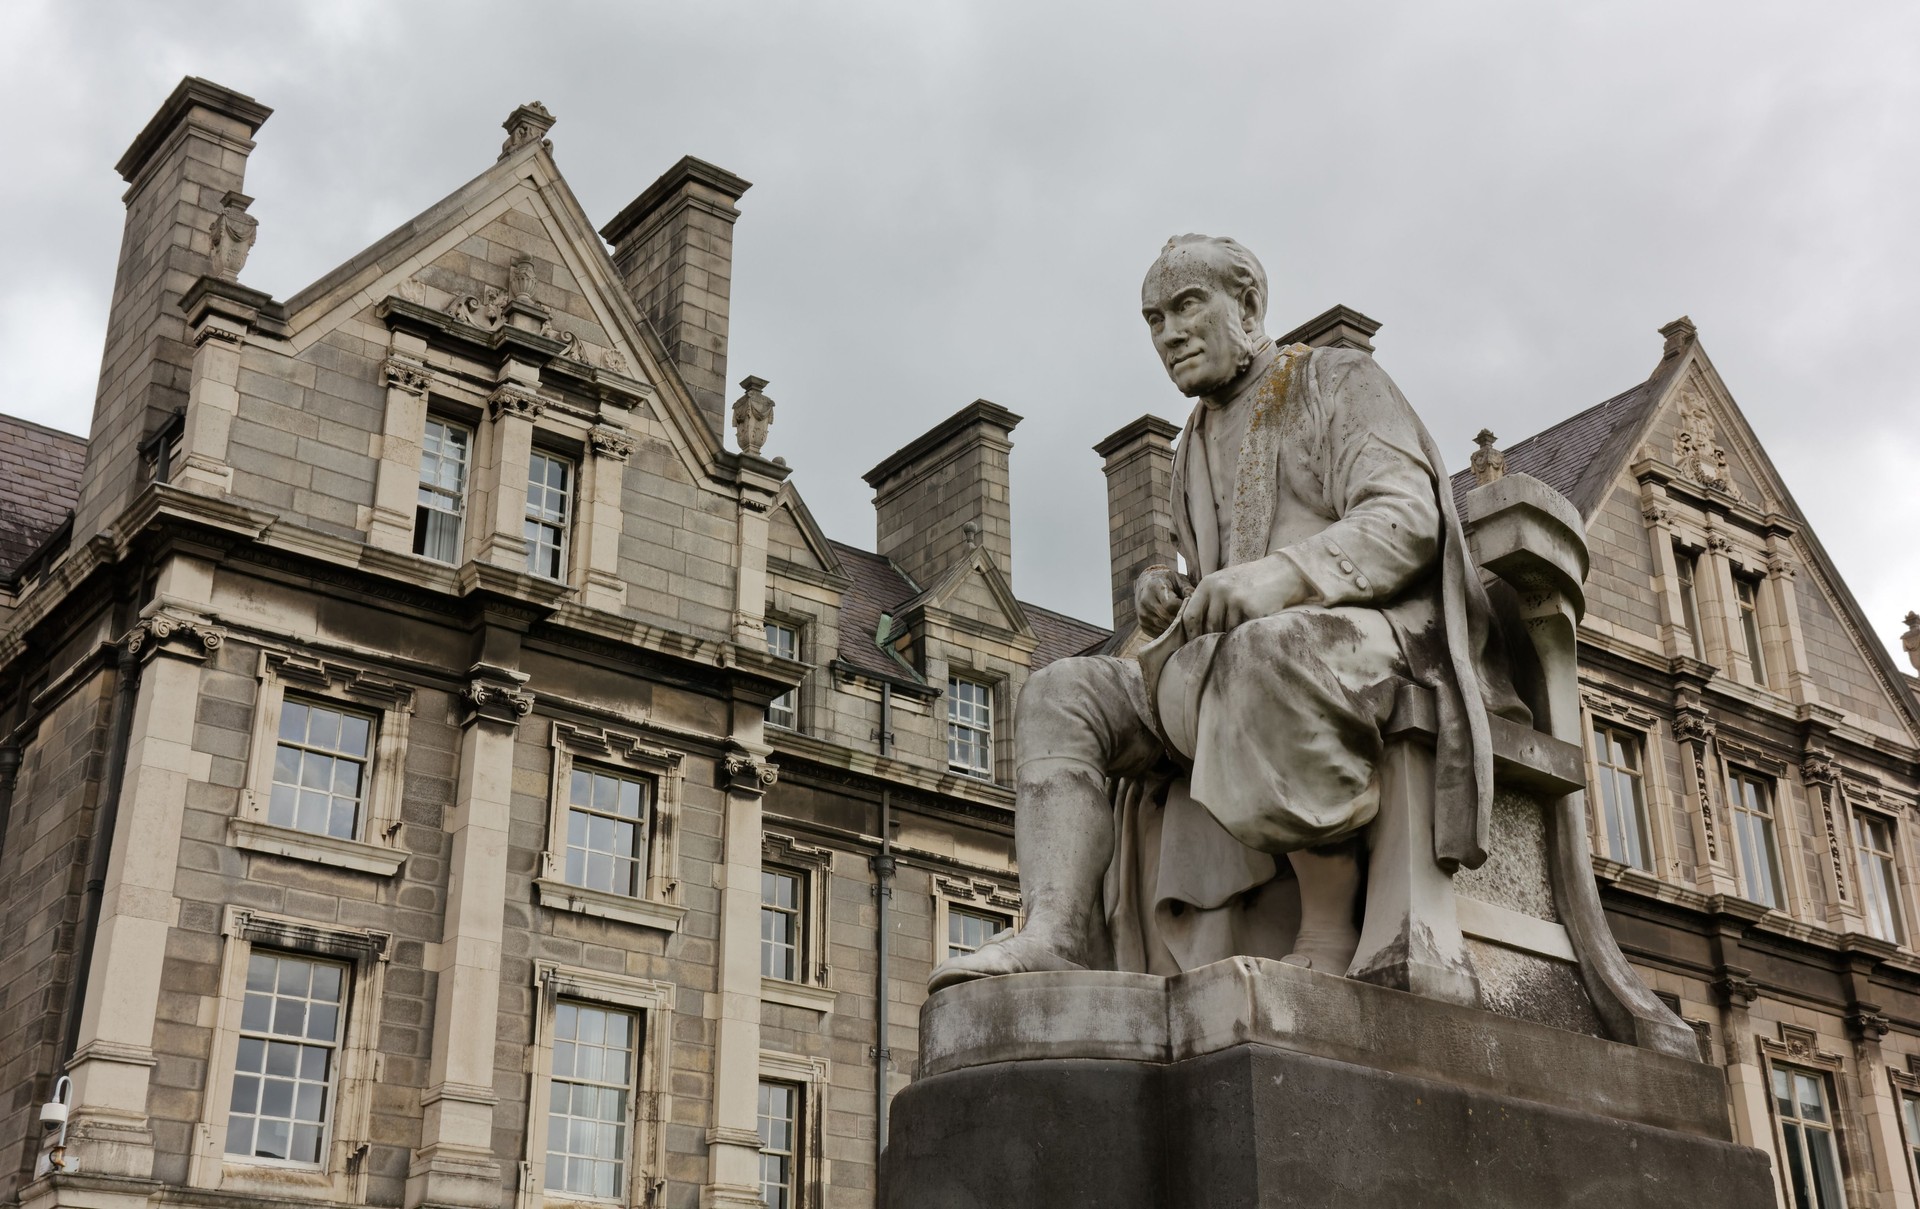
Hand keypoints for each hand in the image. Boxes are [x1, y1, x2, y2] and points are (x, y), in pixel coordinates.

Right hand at [1134, 566, 1190, 635]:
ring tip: (1186, 626)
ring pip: (1164, 627)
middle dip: (1182, 621)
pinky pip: (1159, 633)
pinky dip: (1169, 632)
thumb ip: (1188, 590)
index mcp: (1155, 587)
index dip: (1183, 609)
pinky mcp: (1143, 625)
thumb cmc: (1166, 580)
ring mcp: (1143, 615)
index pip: (1171, 605)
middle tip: (1194, 622)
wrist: (1145, 583)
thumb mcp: (1178, 579)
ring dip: (1176, 629)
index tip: (1193, 610)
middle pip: (1167, 618)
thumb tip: (1199, 604)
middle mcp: (1146, 602)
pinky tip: (1175, 627)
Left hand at [1177, 556, 1309, 636]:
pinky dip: (1245, 633)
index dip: (1191, 634)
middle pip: (1209, 626)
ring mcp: (1236, 600)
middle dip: (1213, 638)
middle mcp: (1219, 590)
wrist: (1282, 572)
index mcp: (1208, 584)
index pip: (1191, 616)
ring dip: (1232, 636)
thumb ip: (1209, 600)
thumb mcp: (1224, 583)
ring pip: (1226, 631)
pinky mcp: (1252, 609)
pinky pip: (1243, 631)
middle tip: (1218, 646)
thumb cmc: (1250, 581)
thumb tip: (1193, 631)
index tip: (1194, 644)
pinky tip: (1251, 628)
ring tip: (1239, 633)